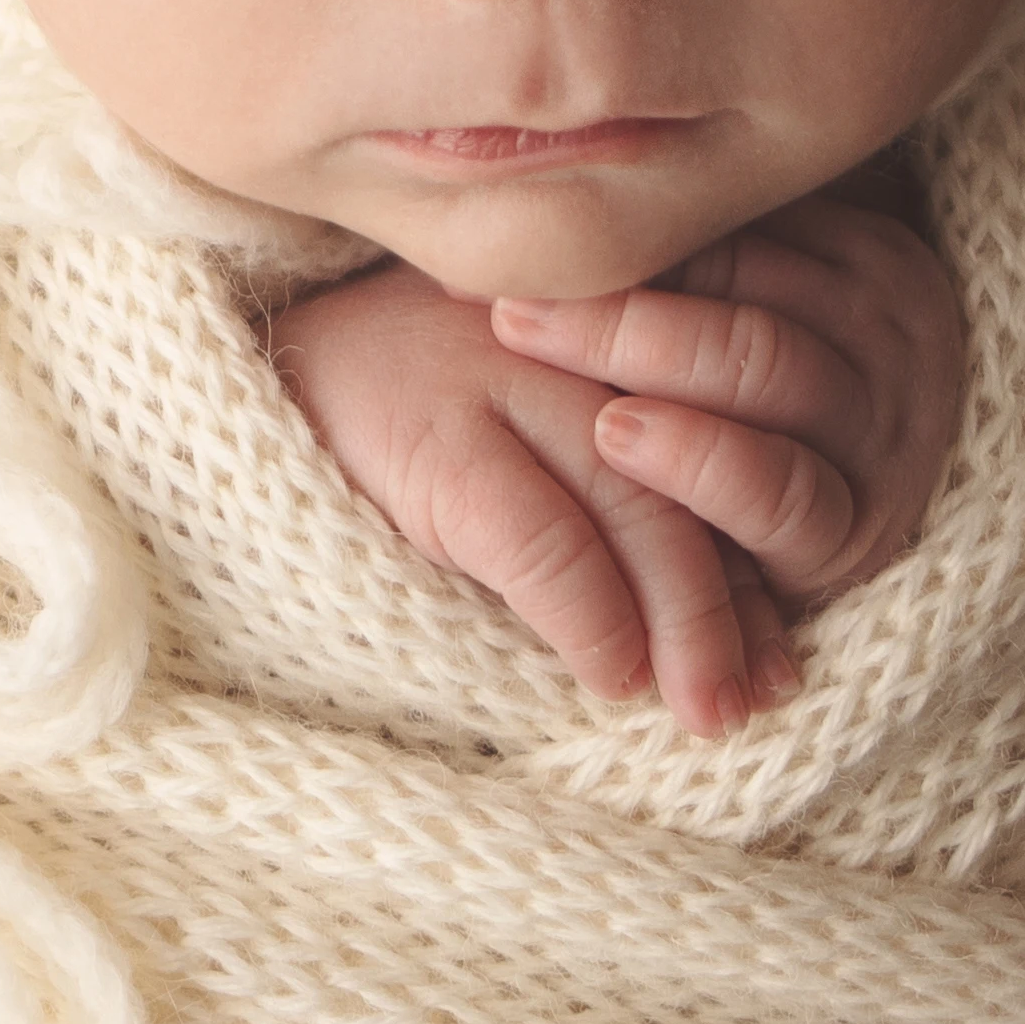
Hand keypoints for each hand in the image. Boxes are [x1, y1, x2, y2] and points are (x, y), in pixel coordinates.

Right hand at [264, 196, 968, 734]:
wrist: (242, 378)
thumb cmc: (392, 419)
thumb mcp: (519, 417)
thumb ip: (603, 470)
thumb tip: (711, 612)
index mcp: (608, 318)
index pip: (718, 429)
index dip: (756, 545)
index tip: (782, 644)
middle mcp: (571, 334)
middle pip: (700, 465)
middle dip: (737, 592)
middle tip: (763, 692)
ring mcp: (504, 374)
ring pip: (639, 503)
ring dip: (687, 618)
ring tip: (706, 705)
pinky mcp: (436, 433)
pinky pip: (544, 537)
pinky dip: (590, 616)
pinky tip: (610, 674)